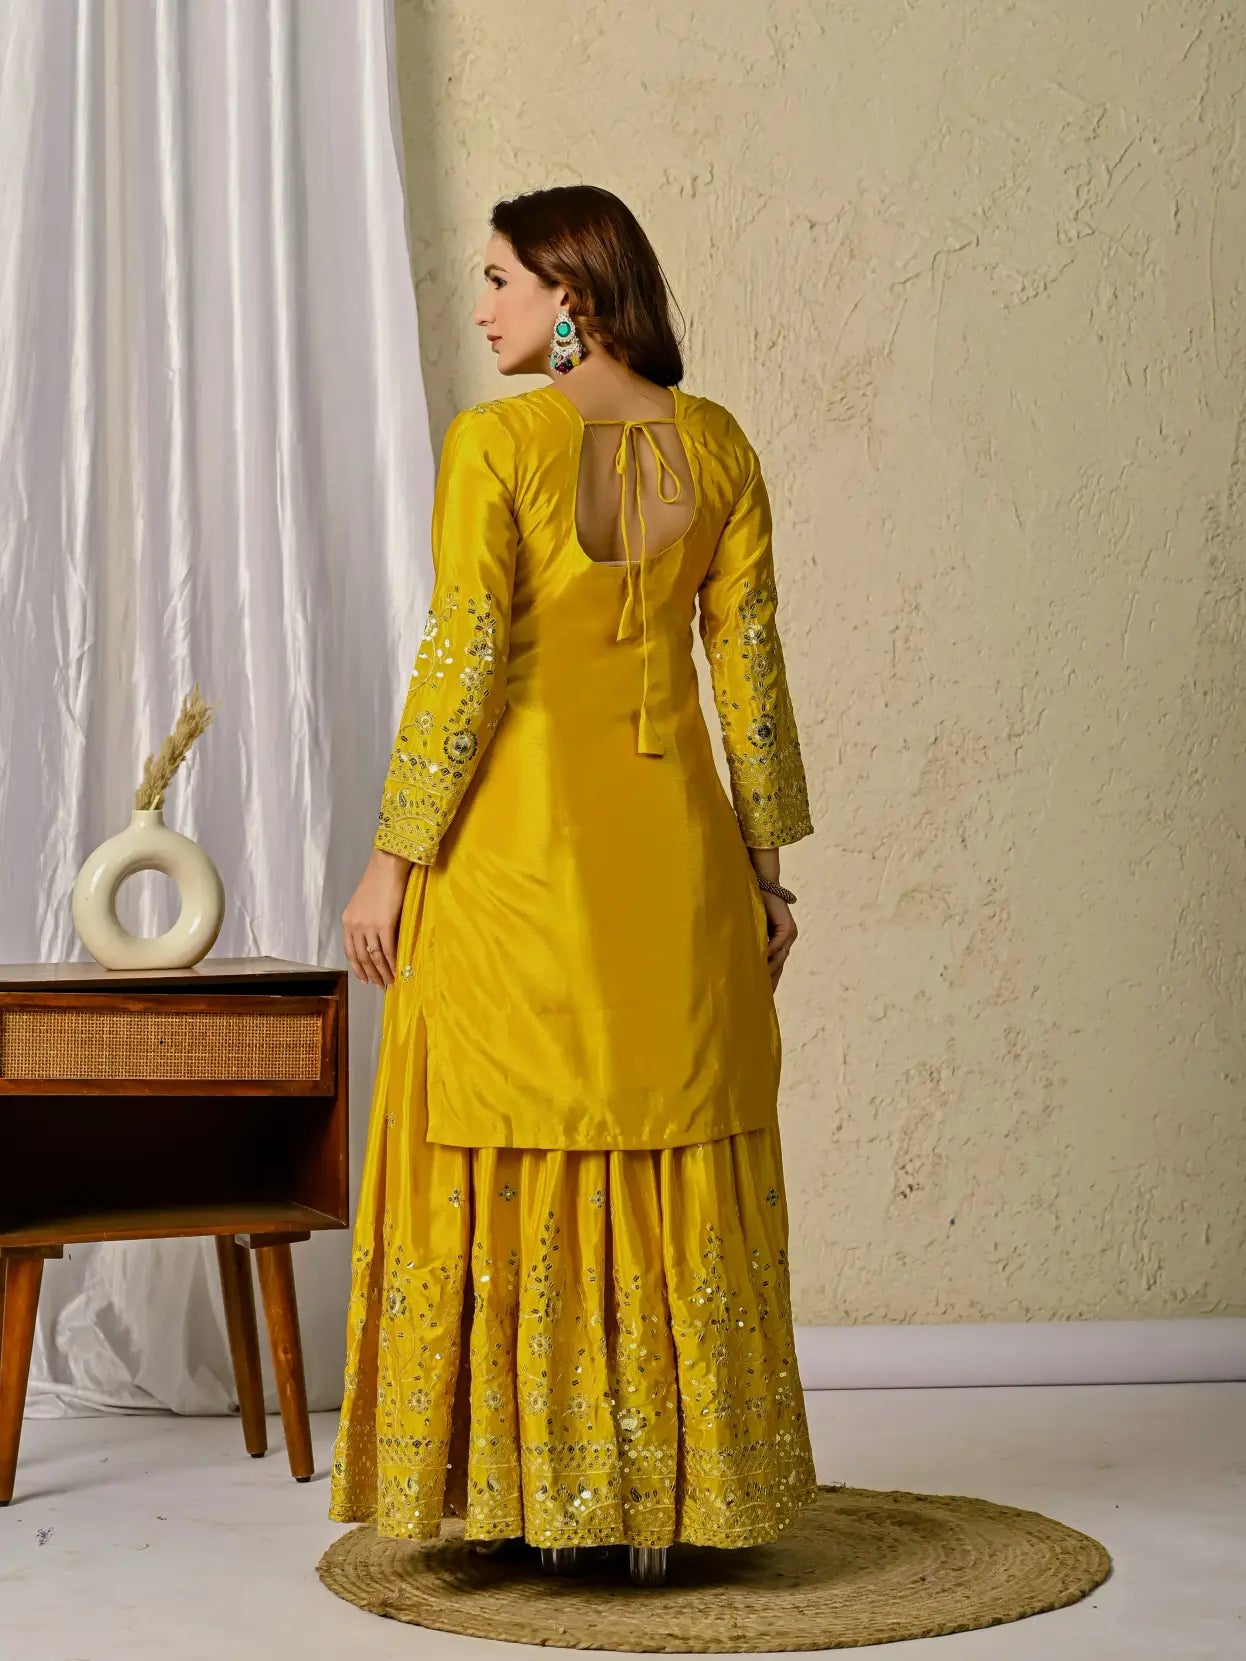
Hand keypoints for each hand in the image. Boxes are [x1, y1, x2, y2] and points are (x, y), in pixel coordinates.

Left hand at [342, 850, 411, 988]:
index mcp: (347, 921)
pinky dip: (393, 963)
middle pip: (363, 958)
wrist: (388, 865)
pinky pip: (388, 950)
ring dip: (383, 973)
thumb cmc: (378, 881)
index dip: (358, 968)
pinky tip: (398, 971)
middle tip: (381, 985)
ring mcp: (369, 926)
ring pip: (375, 957)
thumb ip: (364, 922)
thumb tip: (373, 940)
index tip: (365, 979)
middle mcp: (355, 926)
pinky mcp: (385, 925)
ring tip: (390, 983)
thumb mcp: (363, 903)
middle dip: (372, 975)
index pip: (350, 952)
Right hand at [760, 890, 797, 990]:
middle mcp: (787, 940)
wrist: (762, 884)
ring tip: (757, 983)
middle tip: (761, 997)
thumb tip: (739, 964)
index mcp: (780, 942)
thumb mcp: (751, 930)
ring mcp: (789, 934)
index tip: (761, 997)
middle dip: (770, 981)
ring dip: (769, 970)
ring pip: (779, 957)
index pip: (775, 967)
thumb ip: (752, 944)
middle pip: (779, 966)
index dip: (769, 981)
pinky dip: (768, 953)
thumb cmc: (752, 906)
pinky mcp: (787, 927)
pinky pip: (777, 944)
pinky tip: (759, 962)